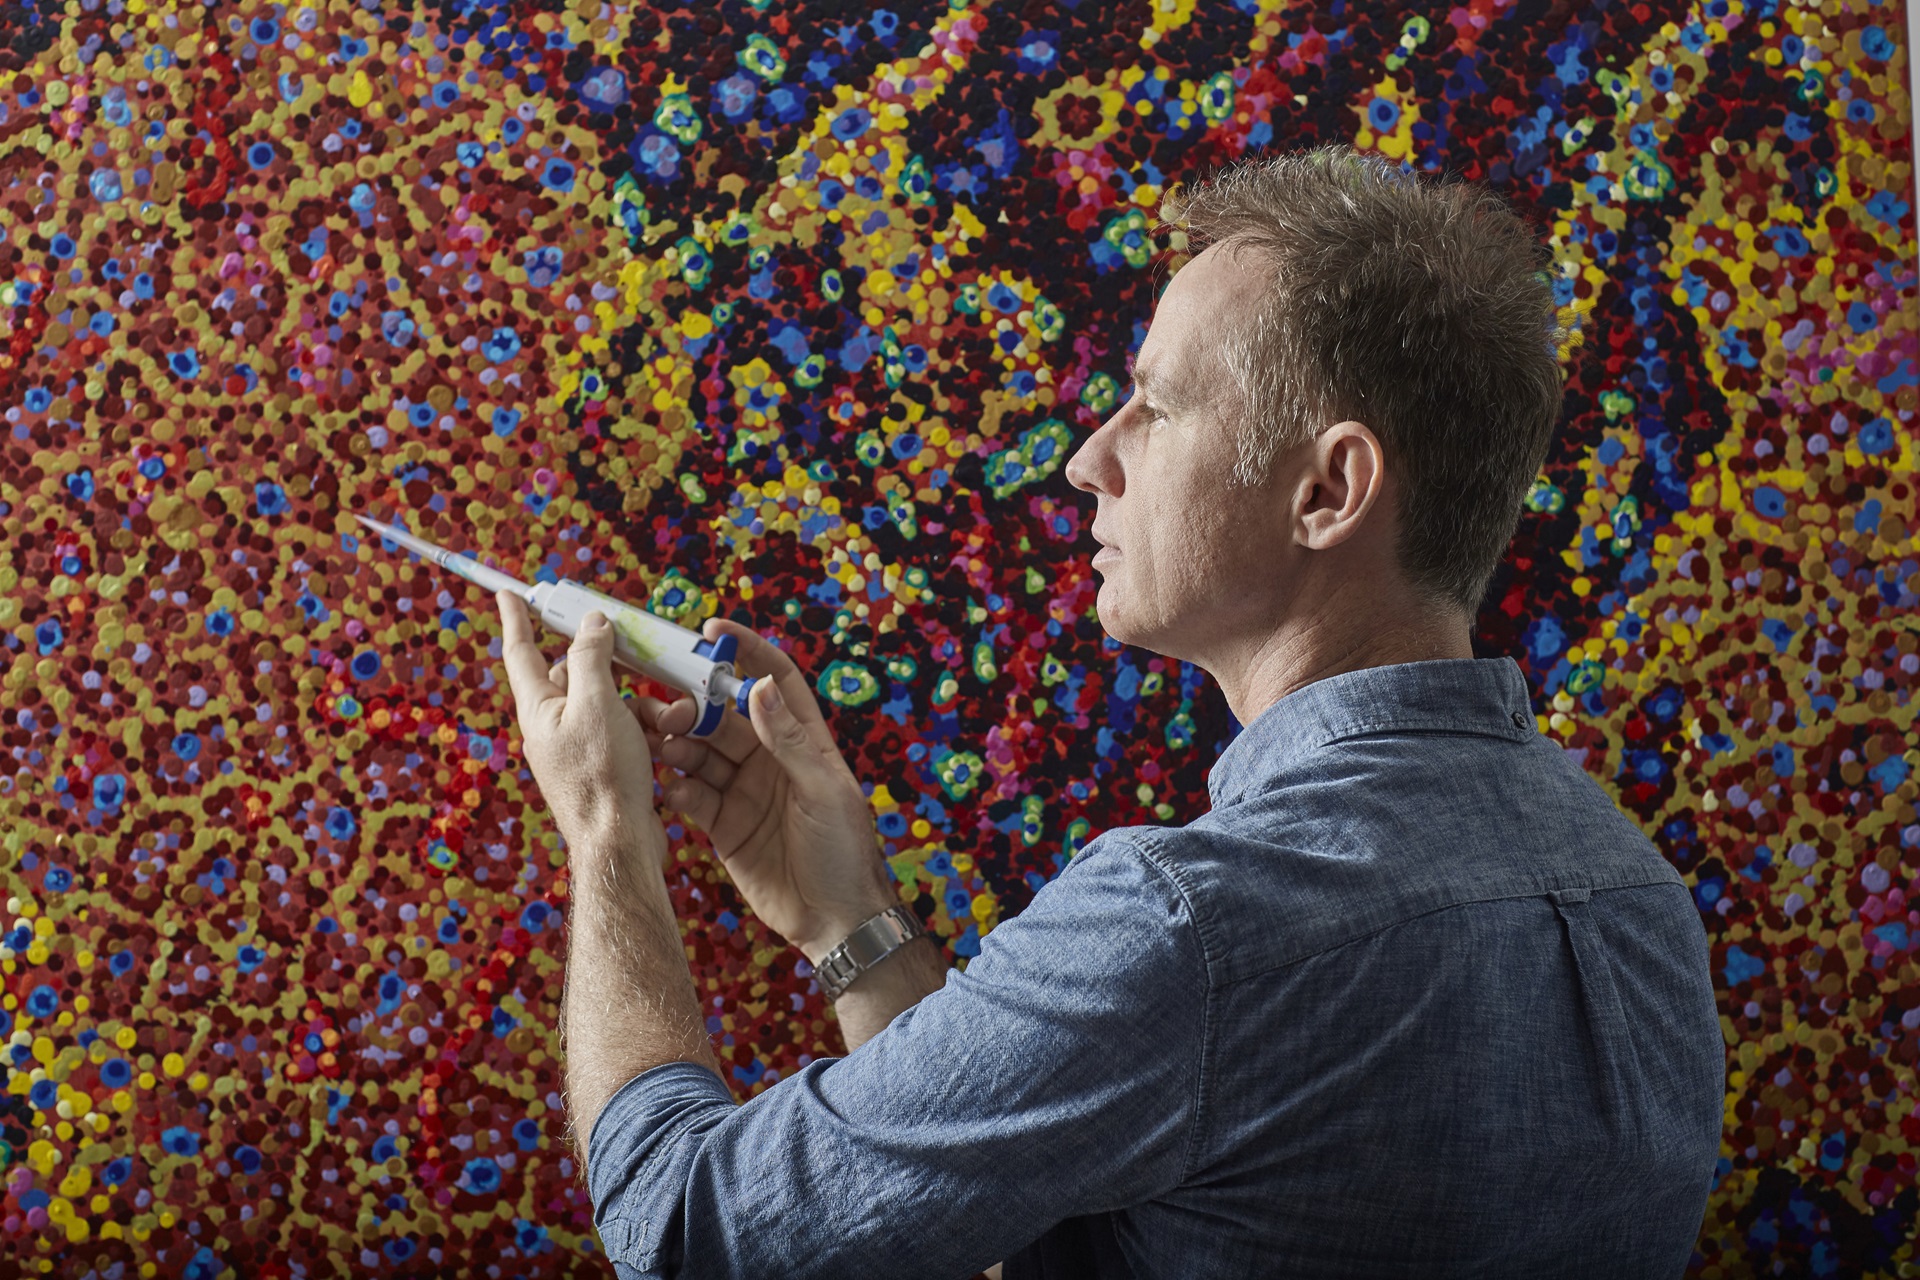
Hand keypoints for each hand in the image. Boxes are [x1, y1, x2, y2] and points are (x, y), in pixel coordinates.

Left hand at [497, 592, 663, 860]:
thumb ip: (591, 657)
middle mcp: (552, 727)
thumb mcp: (598, 702)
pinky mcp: (601, 768)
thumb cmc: (603, 773)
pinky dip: (644, 727)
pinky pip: (622, 731)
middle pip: (575, 675)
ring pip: (608, 704)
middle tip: (635, 652)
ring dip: (640, 702)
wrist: (619, 842)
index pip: (521, 652)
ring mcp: (576, 749)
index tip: (509, 593)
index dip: (517, 619)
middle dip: (610, 665)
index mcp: (540, 708)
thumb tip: (590, 623)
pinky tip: (666, 738)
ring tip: (668, 717)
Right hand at [636, 618, 898, 961]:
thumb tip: (759, 685)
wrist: (833, 919)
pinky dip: (679, 786)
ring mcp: (744, 791)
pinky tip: (672, 786)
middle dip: (695, 705)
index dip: (746, 651)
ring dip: (679, 745)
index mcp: (803, 742)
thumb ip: (789, 742)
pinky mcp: (723, 825)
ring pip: (701, 753)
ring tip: (659, 745)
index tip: (711, 630)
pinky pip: (693, 795)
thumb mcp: (823, 792)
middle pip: (724, 716)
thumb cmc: (844, 851)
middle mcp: (770, 760)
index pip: (773, 680)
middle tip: (668, 709)